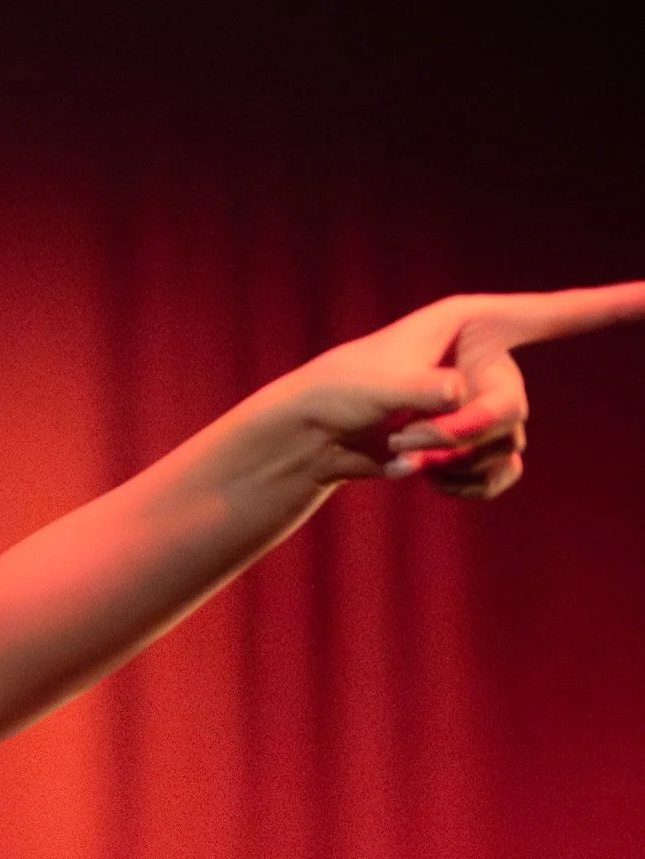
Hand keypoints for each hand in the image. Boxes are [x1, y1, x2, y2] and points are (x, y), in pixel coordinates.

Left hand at [286, 281, 644, 497]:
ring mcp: (487, 402)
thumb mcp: (378, 385)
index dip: (616, 305)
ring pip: (505, 444)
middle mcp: (491, 358)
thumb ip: (426, 390)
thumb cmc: (337, 392)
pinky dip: (466, 485)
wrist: (313, 435)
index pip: (559, 313)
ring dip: (452, 461)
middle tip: (408, 439)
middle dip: (461, 433)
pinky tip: (428, 482)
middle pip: (513, 408)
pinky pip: (500, 472)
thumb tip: (463, 399)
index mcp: (475, 321)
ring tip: (402, 452)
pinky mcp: (475, 443)